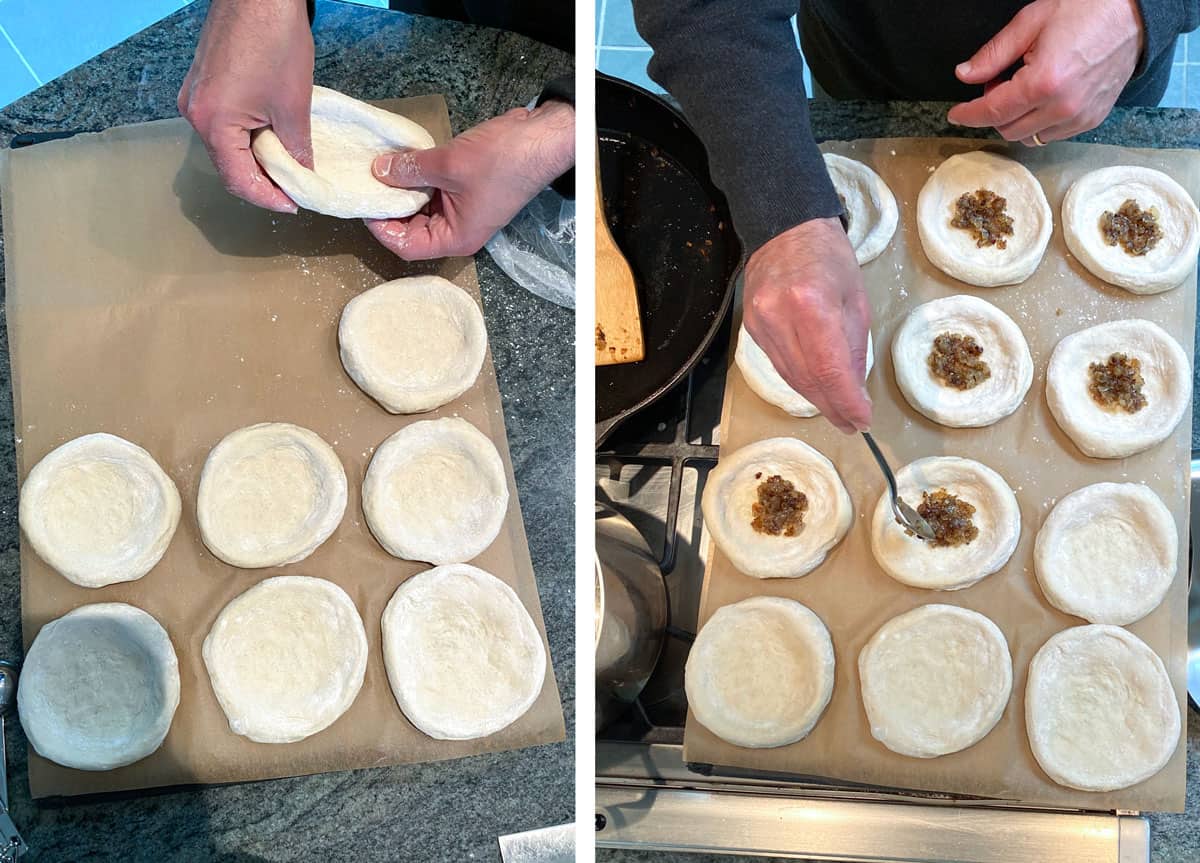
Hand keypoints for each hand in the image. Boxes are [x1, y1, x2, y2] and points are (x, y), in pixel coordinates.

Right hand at [178, 0, 313, 211]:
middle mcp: (195, 113)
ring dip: (257, 158)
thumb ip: (297, 148)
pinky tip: (273, 137)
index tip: (293, 204)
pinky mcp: (205, 83)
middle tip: (294, 188)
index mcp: (212, 123)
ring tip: (289, 164)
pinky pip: (225, 123)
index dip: (268, 198)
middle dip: (262, 180)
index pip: (238, 180)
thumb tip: (303, 173)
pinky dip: (248, 136)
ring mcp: (196, 96)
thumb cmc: (273, 40)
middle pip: (229, 164)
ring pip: (227, 144)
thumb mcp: (293, 106)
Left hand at [364, 100, 574, 259]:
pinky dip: (416, 177)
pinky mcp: (463, 189)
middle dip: (389, 207)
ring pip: (419, 208)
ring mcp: (461, 209)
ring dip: (402, 189)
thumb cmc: (503, 160)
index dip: (382, 229)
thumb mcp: (449, 164)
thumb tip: (378, 172)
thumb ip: (410, 170)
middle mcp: (457, 229)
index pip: (407, 246)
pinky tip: (403, 159)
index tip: (366, 202)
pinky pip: (431, 190)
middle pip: (411, 229)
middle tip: (368, 181)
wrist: (541, 138)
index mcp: (456, 237)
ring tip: (381, 167)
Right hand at [743, 218, 872, 433]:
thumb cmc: (828, 257)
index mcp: (811, 305)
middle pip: (806, 380)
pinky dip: (800, 379)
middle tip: (852, 423)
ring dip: (817, 398)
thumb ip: (853, 348)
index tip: (862, 421)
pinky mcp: (750, 328)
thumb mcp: (855, 299)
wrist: (784, 229)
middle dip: (833, 406)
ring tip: (838, 412)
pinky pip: (779, 364)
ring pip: (790, 377)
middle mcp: (779, 317)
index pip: (828, 370)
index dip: (845, 402)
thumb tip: (852, 391)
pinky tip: (816, 386)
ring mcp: (759, 324)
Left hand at [946, 0, 1143, 145]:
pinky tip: (1044, 96)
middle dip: (994, 111)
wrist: (1134, 12)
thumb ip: (993, 54)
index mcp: (1044, 83)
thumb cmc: (1087, 10)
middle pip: (1008, 129)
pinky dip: (1039, 122)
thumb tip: (965, 75)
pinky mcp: (1092, 119)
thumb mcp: (1030, 22)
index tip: (956, 114)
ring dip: (1017, 119)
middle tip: (999, 82)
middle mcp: (1062, 107)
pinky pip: (1053, 134)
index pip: (992, 112)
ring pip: (1030, 137)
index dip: (968, 114)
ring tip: (1024, 87)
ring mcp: (1080, 117)